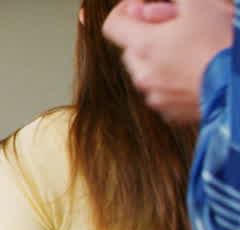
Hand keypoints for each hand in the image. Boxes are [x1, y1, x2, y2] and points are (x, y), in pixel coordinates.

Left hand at [103, 0, 234, 123]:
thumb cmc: (222, 43)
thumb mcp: (200, 5)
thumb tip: (148, 5)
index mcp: (143, 47)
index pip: (112, 25)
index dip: (126, 10)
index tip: (142, 4)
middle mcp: (143, 76)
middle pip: (131, 49)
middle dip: (148, 35)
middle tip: (177, 27)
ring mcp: (156, 97)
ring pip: (148, 72)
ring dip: (162, 59)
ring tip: (192, 50)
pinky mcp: (172, 113)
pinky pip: (164, 91)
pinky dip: (173, 80)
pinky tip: (197, 70)